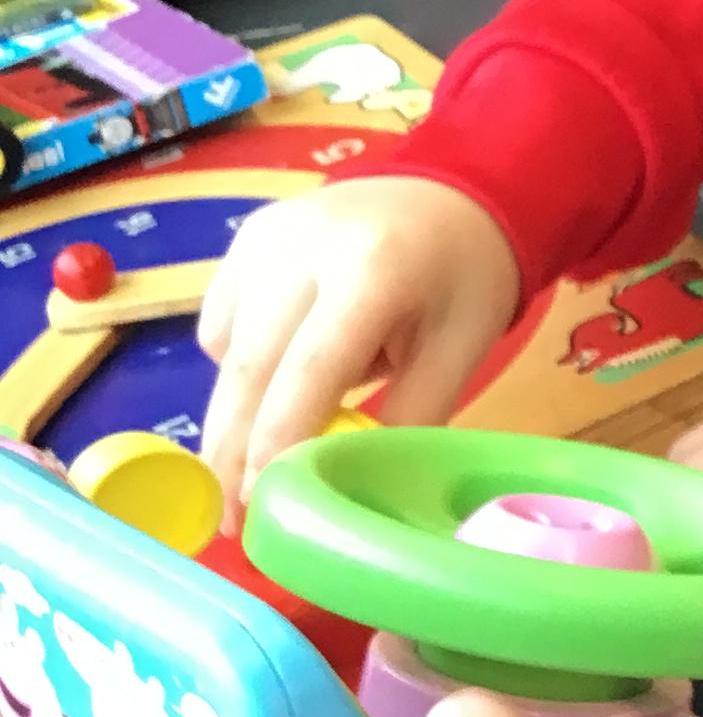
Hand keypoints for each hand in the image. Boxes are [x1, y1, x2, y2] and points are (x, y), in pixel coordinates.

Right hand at [199, 178, 520, 514]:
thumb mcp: (459, 354)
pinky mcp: (244, 240)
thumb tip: (349, 493)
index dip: (277, 446)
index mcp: (372, 272)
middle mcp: (304, 248)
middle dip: (233, 455)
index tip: (260, 510)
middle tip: (234, 524)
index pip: (308, 373)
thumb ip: (405, 421)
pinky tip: (282, 372)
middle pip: (249, 370)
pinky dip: (240, 367)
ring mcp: (265, 238)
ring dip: (236, 415)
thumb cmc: (465, 281)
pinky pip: (222, 326)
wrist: (453, 192)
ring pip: (227, 354)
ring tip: (264, 459)